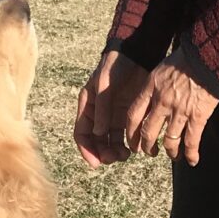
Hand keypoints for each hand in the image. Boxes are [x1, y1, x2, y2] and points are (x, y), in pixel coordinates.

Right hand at [73, 49, 150, 167]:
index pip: (82, 134)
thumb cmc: (116, 66)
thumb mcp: (105, 85)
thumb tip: (98, 134)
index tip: (96, 162)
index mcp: (87, 107)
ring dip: (115, 152)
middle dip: (103, 153)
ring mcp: (113, 117)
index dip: (87, 150)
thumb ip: (102, 109)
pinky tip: (135, 148)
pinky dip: (129, 145)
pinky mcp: (128, 117)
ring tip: (125, 155)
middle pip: (96, 142)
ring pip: (110, 142)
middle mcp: (98, 115)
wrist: (137, 55)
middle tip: (114, 159)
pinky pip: (126, 137)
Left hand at [123, 52, 218, 164]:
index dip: (131, 133)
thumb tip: (151, 102)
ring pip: (169, 140)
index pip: (133, 115)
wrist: (208, 57)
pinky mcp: (197, 116)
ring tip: (173, 156)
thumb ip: (154, 87)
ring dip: (171, 152)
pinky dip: (191, 153)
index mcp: (150, 88)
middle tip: (149, 153)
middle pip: (148, 132)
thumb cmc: (186, 59)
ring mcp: (179, 110)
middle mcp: (161, 101)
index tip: (133, 142)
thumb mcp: (161, 69)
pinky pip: (191, 141)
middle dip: (146, 147)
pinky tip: (193, 160)